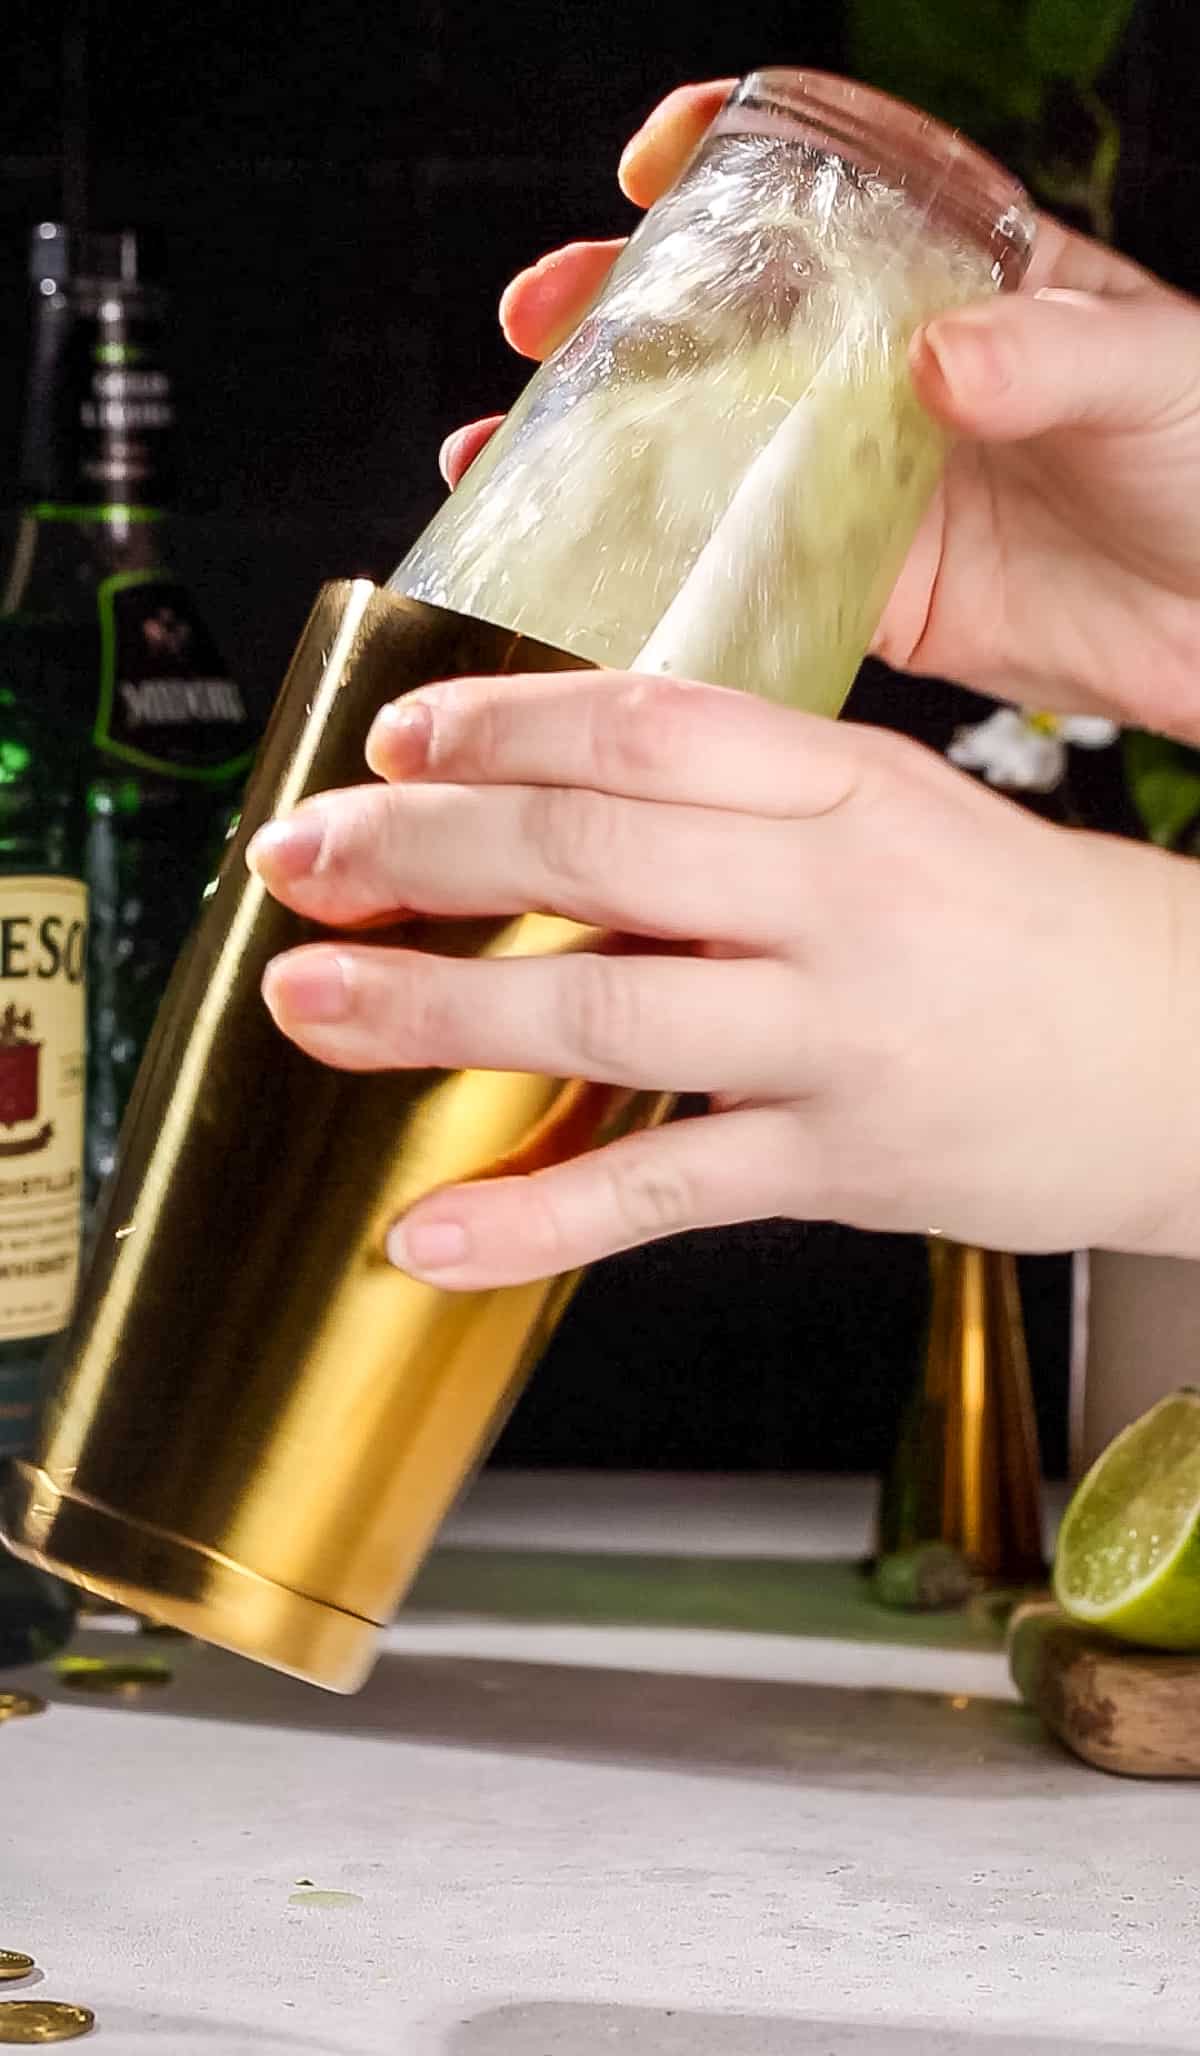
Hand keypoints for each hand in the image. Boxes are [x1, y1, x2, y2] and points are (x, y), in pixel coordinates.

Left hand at [249, 673, 1199, 1285]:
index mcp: (853, 784)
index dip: (498, 728)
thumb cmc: (1029, 934)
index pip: (645, 727)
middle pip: (590, 856)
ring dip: (433, 1014)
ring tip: (310, 1008)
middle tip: (300, 863)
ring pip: (603, 1015)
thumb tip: (558, 805)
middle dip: (420, 856)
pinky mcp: (845, 1162)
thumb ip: (748, 807)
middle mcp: (843, 895)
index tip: (392, 743)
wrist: (1191, 1059)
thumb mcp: (906, 819)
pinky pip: (664, 1190)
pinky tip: (430, 1234)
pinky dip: (535, 1221)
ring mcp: (843, 1035)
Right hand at [443, 81, 1199, 740]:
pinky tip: (583, 568)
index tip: (655, 163)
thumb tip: (939, 361)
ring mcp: (870, 480)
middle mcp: (895, 371)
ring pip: (714, 445)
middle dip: (621, 307)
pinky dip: (663, 567)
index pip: (831, 182)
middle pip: (733, 314)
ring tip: (505, 450)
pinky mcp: (868, 588)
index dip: (732, 156)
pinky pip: (749, 570)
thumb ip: (1047, 356)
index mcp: (963, 275)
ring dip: (605, 444)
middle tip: (542, 316)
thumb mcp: (1155, 372)